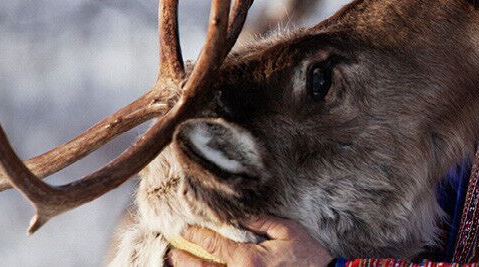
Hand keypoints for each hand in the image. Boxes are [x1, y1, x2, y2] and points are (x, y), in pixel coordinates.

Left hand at [167, 215, 333, 266]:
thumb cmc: (308, 256)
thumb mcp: (288, 231)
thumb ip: (263, 222)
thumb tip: (242, 217)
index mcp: (249, 259)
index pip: (214, 245)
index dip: (196, 236)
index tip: (183, 228)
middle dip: (184, 259)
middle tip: (171, 251)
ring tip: (178, 263)